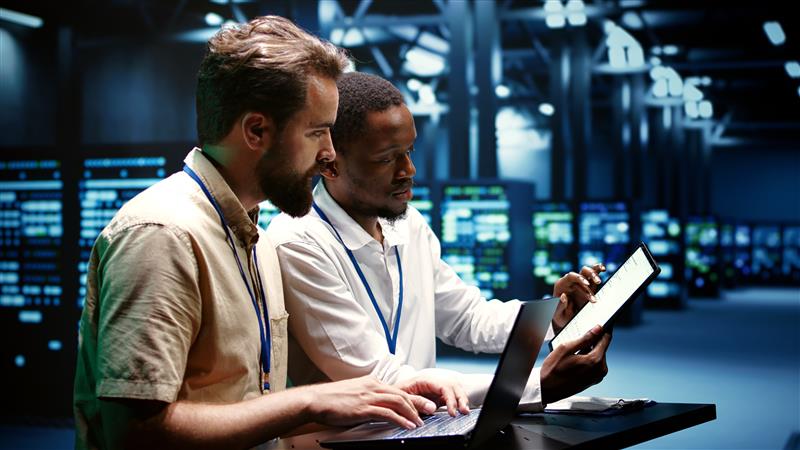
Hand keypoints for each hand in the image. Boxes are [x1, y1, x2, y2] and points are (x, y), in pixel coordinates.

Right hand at [304, 375, 435, 429]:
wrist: (316, 400)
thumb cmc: (332, 399)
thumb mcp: (354, 395)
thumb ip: (368, 399)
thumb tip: (378, 408)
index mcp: (371, 382)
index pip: (397, 389)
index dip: (412, 397)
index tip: (422, 404)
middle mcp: (372, 387)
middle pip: (402, 394)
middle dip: (418, 403)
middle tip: (431, 410)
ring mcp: (368, 397)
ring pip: (398, 402)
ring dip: (412, 412)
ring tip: (421, 421)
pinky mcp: (363, 408)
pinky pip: (387, 413)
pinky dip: (400, 419)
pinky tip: (407, 425)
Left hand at [395, 375, 469, 416]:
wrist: (392, 392)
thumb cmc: (397, 392)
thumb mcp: (403, 396)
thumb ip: (416, 402)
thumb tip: (432, 408)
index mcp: (424, 380)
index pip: (443, 386)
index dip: (450, 399)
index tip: (452, 412)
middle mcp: (433, 381)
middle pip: (452, 386)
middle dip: (460, 398)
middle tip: (464, 412)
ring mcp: (437, 386)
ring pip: (454, 389)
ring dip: (461, 400)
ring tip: (465, 411)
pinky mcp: (438, 394)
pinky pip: (452, 396)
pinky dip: (458, 402)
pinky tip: (460, 410)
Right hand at [540, 325, 610, 404]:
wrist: (547, 389)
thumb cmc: (553, 370)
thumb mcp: (566, 348)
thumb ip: (584, 338)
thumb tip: (598, 329)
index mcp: (595, 360)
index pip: (606, 339)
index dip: (603, 330)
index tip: (600, 324)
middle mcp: (600, 370)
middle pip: (602, 348)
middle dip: (593, 342)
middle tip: (578, 340)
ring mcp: (597, 377)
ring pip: (598, 356)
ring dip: (589, 351)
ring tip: (573, 353)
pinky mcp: (594, 381)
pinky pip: (595, 365)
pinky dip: (588, 360)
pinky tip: (575, 361)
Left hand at [551, 264, 605, 333]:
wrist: (568, 319)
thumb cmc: (561, 316)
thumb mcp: (559, 315)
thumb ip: (560, 306)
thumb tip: (563, 296)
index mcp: (561, 285)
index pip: (570, 276)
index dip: (579, 278)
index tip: (587, 284)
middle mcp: (570, 282)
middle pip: (581, 272)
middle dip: (590, 275)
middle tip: (598, 282)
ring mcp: (579, 282)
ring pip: (588, 271)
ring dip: (595, 274)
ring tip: (600, 281)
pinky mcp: (587, 285)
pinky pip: (592, 275)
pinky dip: (597, 270)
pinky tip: (602, 269)